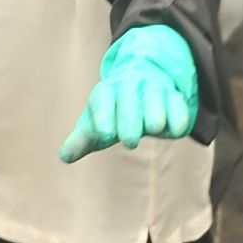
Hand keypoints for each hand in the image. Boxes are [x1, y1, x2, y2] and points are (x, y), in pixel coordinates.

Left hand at [60, 25, 199, 162]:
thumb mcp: (95, 125)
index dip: (103, 115)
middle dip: (129, 118)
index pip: (102, 98)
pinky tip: (178, 130)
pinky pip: (177, 102)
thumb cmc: (113, 113)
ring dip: (155, 111)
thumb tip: (64, 156)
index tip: (104, 134)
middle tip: (129, 141)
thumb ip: (81, 140)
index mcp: (106, 91)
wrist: (141, 87)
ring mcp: (153, 88)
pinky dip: (179, 115)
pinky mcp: (174, 97)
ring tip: (154, 128)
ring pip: (155, 94)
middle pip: (129, 97)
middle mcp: (130, 85)